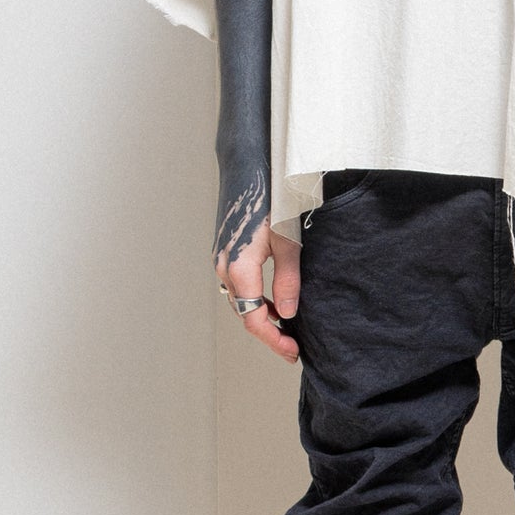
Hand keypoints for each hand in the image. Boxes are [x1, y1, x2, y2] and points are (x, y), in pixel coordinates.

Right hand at [212, 165, 302, 363]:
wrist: (247, 164)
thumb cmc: (268, 196)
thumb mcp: (287, 239)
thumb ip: (287, 278)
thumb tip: (287, 313)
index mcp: (238, 267)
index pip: (253, 318)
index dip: (273, 339)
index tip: (292, 350)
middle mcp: (223, 266)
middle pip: (244, 311)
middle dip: (268, 331)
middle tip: (293, 344)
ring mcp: (221, 257)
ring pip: (240, 298)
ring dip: (261, 313)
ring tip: (286, 324)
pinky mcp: (225, 248)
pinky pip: (237, 283)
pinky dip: (254, 296)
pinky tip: (272, 297)